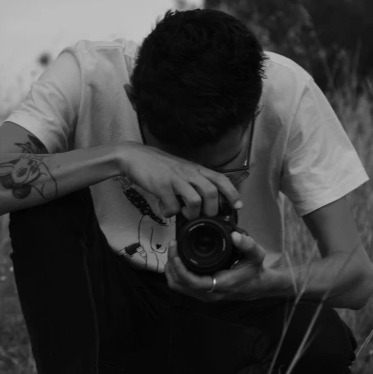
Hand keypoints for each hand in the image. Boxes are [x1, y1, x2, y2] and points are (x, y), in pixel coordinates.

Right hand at [118, 141, 242, 218]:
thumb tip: (201, 204)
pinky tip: (165, 209)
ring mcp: (175, 179)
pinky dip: (170, 213)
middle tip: (203, 217)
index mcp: (195, 169)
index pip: (220, 179)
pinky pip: (172, 206)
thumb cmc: (158, 166)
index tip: (238, 206)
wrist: (134, 156)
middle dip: (211, 210)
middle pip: (211, 193)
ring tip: (183, 213)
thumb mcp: (181, 170)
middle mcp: (188, 172)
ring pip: (195, 201)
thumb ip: (192, 183)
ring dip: (191, 214)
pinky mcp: (161, 186)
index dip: (232, 193)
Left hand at [165, 231, 268, 302]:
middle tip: (172, 246)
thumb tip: (235, 235)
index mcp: (220, 285)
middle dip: (172, 264)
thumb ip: (248, 245)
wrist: (256, 286)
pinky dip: (175, 274)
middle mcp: (209, 293)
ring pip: (178, 286)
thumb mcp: (256, 255)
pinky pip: (181, 286)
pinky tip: (177, 261)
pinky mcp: (201, 294)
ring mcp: (204, 295)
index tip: (175, 249)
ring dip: (171, 270)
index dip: (179, 267)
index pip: (192, 281)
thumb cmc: (254, 270)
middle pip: (179, 284)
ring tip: (173, 252)